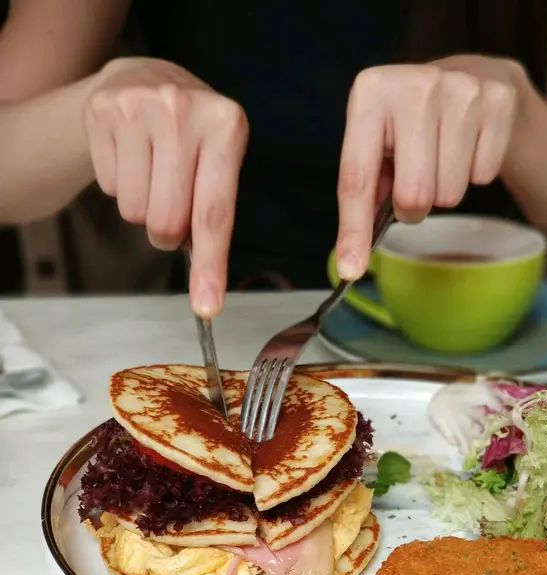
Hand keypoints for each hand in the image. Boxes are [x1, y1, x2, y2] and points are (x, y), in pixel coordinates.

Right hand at [85, 58, 248, 316]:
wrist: (142, 79)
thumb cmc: (190, 137)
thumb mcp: (218, 161)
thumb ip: (213, 217)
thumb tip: (206, 293)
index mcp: (227, 126)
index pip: (215, 214)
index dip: (210, 266)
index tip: (207, 306)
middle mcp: (184, 111)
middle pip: (167, 222)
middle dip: (167, 231)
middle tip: (171, 202)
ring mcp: (139, 107)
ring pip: (134, 211)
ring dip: (142, 208)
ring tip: (152, 172)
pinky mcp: (102, 111)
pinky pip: (109, 188)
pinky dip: (119, 185)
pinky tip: (130, 157)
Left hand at [335, 55, 530, 279]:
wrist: (469, 76)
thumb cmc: (408, 125)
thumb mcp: (375, 145)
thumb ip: (362, 196)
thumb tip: (352, 260)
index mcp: (371, 93)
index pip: (358, 178)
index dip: (354, 230)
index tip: (352, 269)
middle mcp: (415, 85)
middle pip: (414, 195)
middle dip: (412, 206)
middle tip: (414, 184)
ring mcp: (462, 90)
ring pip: (450, 194)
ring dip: (444, 191)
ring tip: (440, 160)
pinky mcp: (498, 102)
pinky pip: (482, 177)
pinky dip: (474, 174)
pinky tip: (467, 147)